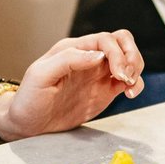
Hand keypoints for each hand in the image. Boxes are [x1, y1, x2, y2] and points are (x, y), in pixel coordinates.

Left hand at [0, 30, 144, 141]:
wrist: (28, 124)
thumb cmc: (29, 98)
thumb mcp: (41, 75)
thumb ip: (68, 60)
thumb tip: (99, 55)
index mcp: (73, 49)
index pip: (105, 39)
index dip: (117, 53)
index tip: (118, 73)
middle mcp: (88, 57)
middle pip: (121, 41)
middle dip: (131, 55)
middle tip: (126, 76)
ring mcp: (98, 74)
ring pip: (128, 58)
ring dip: (136, 68)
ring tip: (129, 86)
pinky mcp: (104, 90)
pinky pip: (127, 80)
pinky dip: (135, 83)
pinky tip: (130, 93)